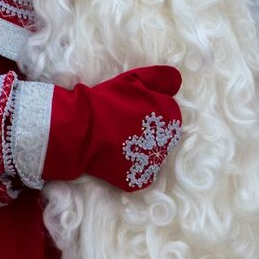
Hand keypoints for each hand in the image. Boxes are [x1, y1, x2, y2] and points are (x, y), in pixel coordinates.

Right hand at [42, 65, 182, 190]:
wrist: (81, 129)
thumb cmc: (107, 101)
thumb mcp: (134, 79)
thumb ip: (160, 78)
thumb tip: (177, 81)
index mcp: (170, 116)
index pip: (170, 114)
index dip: (151, 110)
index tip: (133, 110)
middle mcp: (168, 141)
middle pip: (164, 136)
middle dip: (149, 132)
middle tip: (125, 127)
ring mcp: (154, 163)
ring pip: (154, 156)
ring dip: (142, 150)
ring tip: (120, 142)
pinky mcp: (139, 180)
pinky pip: (141, 175)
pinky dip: (132, 168)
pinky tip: (118, 157)